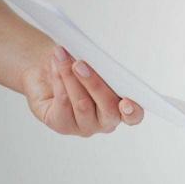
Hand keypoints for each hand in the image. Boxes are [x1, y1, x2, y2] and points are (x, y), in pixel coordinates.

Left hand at [19, 46, 142, 136]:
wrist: (50, 71)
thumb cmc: (80, 67)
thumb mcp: (96, 65)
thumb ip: (105, 67)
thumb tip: (102, 57)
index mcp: (123, 108)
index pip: (134, 116)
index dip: (132, 111)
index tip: (126, 102)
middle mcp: (107, 121)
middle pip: (108, 108)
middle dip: (93, 84)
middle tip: (79, 64)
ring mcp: (86, 126)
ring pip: (82, 104)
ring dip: (70, 77)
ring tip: (62, 57)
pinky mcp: (63, 126)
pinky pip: (63, 105)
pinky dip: (59, 82)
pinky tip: (55, 68)